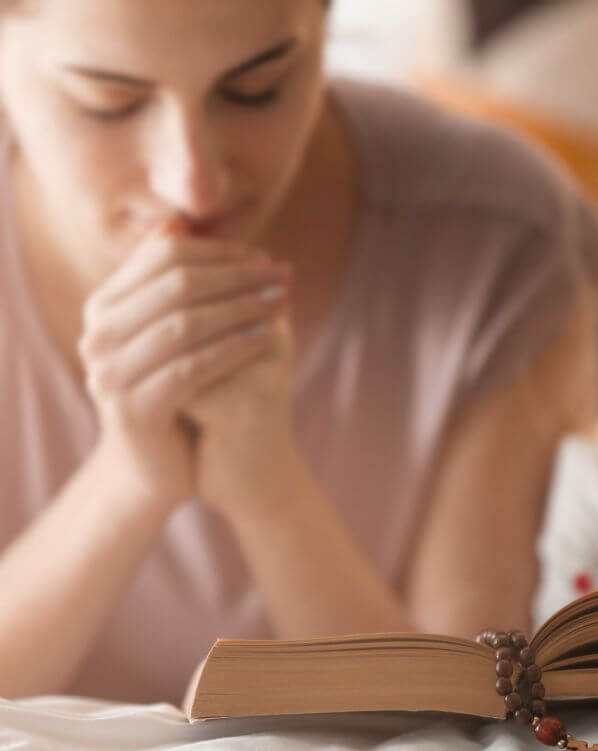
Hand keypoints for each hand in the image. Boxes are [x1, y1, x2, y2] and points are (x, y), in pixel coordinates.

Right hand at [79, 222, 287, 513]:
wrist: (153, 467)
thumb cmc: (172, 392)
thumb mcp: (174, 334)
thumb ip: (178, 286)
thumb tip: (186, 221)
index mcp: (105, 305)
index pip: (164, 256)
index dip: (219, 252)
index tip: (264, 257)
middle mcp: (98, 334)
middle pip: (176, 285)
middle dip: (238, 276)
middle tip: (283, 274)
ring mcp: (109, 373)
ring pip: (184, 325)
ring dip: (241, 309)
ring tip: (283, 302)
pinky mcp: (133, 410)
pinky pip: (191, 369)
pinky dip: (233, 349)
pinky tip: (269, 339)